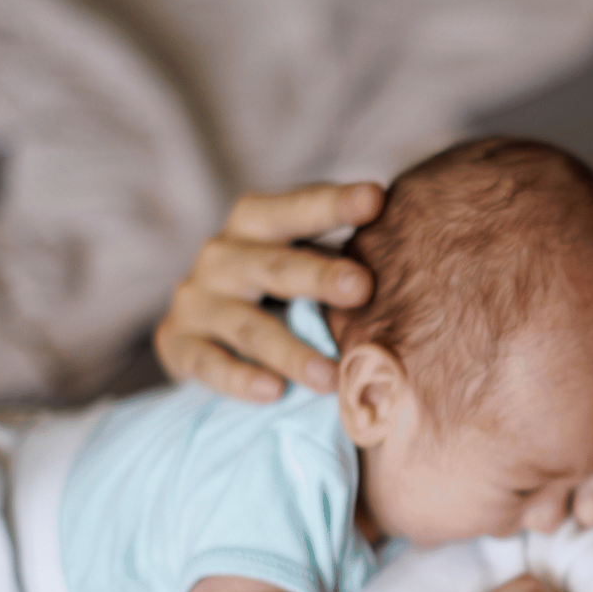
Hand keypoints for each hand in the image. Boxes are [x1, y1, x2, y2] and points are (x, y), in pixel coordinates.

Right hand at [155, 182, 382, 402]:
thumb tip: (416, 262)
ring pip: (247, 325)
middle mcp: (222, 255)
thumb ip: (341, 259)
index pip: (294, 208)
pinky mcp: (176, 343)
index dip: (332, 203)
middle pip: (274, 265)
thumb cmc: (277, 288)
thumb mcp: (302, 261)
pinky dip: (240, 378)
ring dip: (291, 350)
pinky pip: (207, 362)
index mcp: (256, 223)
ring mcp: (196, 300)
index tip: (375, 199)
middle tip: (362, 287)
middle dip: (318, 276)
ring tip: (332, 376)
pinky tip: (273, 392)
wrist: (202, 327)